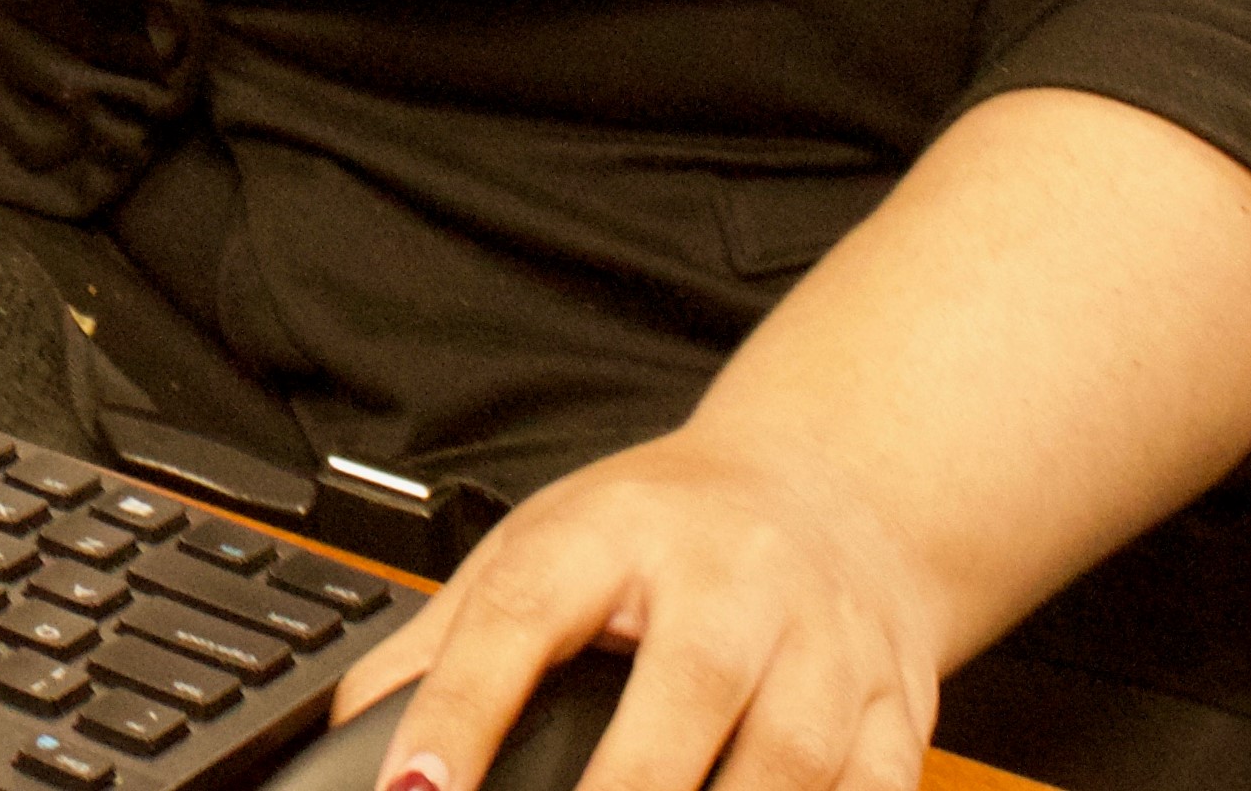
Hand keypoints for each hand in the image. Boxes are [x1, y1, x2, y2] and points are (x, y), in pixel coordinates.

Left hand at [326, 425, 941, 790]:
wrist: (833, 489)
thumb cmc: (664, 531)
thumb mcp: (544, 543)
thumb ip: (445, 642)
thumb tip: (352, 734)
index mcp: (618, 529)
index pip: (525, 609)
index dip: (465, 707)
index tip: (416, 790)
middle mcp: (733, 577)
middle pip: (686, 688)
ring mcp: (826, 643)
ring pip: (792, 759)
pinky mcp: (897, 705)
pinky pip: (876, 789)